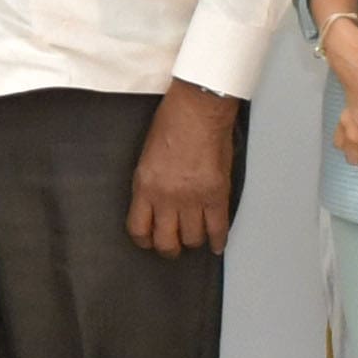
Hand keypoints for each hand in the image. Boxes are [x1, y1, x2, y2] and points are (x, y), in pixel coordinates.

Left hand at [127, 82, 240, 256]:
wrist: (198, 109)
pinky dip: (218, 240)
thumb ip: (149, 184)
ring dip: (193, 241)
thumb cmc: (171, 123)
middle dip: (169, 248)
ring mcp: (193, 198)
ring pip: (193, 238)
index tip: (149, 240)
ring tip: (194, 239)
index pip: (139, 229)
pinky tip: (216, 245)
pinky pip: (218, 228)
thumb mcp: (146, 157)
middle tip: (173, 246)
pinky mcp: (217, 194)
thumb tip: (155, 206)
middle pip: (166, 241)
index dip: (144, 240)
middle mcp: (167, 197)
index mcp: (145, 186)